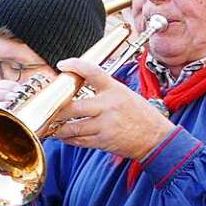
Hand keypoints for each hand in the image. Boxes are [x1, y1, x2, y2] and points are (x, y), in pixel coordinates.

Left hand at [50, 58, 175, 160]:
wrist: (157, 139)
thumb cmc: (142, 116)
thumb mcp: (126, 95)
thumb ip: (105, 90)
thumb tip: (80, 84)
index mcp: (115, 90)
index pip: (92, 71)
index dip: (75, 65)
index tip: (63, 65)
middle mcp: (108, 106)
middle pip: (71, 106)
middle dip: (56, 109)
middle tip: (48, 107)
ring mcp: (105, 125)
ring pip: (71, 126)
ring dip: (57, 127)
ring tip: (51, 124)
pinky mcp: (103, 141)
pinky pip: (78, 140)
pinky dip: (68, 138)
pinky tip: (65, 135)